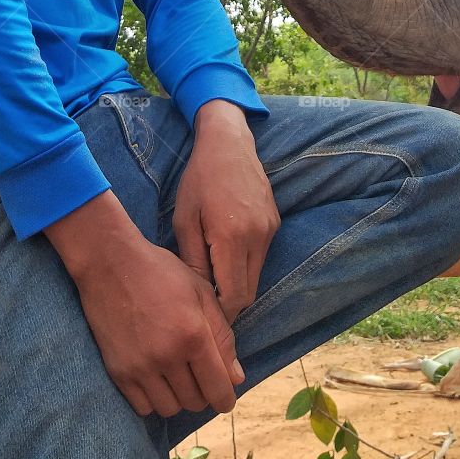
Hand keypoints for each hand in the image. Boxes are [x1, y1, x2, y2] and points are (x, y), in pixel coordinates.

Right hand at [45, 190, 243, 416]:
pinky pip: (143, 407)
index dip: (226, 398)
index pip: (218, 388)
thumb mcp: (201, 292)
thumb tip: (236, 377)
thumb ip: (222, 336)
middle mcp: (167, 357)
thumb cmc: (161, 272)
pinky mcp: (118, 371)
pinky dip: (154, 398)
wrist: (111, 264)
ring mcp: (140, 367)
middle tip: (200, 375)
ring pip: (170, 408)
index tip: (226, 397)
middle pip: (195, 401)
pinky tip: (156, 377)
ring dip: (179, 397)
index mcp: (193, 335)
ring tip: (178, 375)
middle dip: (203, 393)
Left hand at [173, 100, 279, 323]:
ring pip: (256, 276)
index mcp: (232, 237)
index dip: (220, 313)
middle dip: (229, 302)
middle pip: (249, 293)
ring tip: (212, 273)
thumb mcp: (184, 220)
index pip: (234, 298)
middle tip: (205, 301)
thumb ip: (192, 262)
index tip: (202, 315)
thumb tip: (200, 297)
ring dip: (237, 282)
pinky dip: (246, 263)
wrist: (228, 143)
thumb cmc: (199, 180)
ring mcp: (270, 229)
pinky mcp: (275, 222)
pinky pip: (261, 256)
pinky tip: (225, 250)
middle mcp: (258, 236)